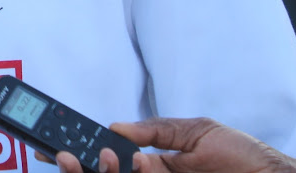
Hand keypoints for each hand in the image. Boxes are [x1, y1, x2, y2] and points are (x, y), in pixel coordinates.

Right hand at [40, 117, 295, 172]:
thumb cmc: (241, 156)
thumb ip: (155, 131)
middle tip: (65, 156)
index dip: (81, 155)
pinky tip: (143, 164)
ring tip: (107, 158)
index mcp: (154, 163)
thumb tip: (116, 127)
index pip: (110, 160)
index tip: (53, 147)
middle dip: (80, 168)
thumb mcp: (195, 132)